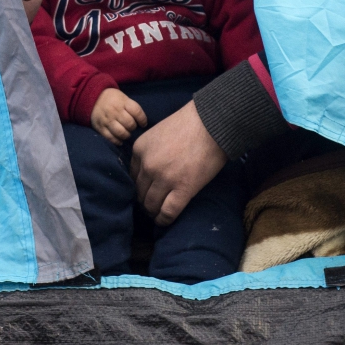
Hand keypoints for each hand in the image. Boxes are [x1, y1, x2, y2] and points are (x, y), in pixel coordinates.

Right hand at [90, 87, 147, 145]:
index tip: (143, 124)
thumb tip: (142, 121)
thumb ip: (131, 108)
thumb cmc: (113, 99)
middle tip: (132, 127)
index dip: (142, 120)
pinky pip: (111, 138)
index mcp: (122, 102)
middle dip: (133, 127)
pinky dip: (117, 141)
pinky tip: (120, 140)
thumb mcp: (123, 98)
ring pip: (121, 132)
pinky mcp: (100, 128)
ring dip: (126, 135)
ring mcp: (107, 120)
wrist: (93, 98)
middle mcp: (115, 111)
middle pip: (130, 123)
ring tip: (126, 134)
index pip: (137, 112)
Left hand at [130, 100, 226, 225]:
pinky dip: (164, 220)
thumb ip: (150, 151)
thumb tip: (150, 170)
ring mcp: (164, 179)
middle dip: (145, 200)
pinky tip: (164, 220)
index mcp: (139, 149)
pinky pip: (167, 212)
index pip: (132, 176)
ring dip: (153, 211)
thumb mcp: (158, 133)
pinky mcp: (182, 189)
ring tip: (158, 213)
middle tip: (152, 204)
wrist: (212, 123)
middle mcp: (147, 166)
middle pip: (139, 192)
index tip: (146, 190)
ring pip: (151, 205)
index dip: (140, 186)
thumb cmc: (189, 124)